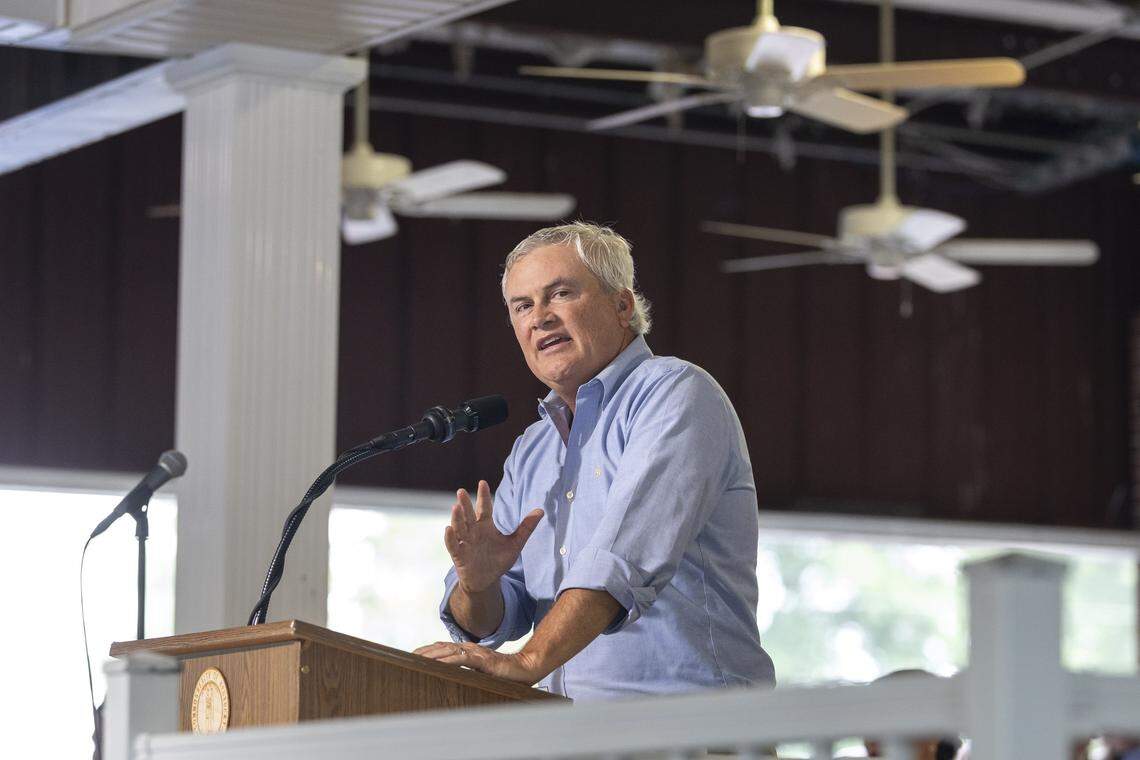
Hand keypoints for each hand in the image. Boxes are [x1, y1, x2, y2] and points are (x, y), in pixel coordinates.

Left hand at [413, 641, 545, 684]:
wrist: (525, 669)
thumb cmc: (505, 675)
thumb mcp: (482, 674)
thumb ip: (469, 673)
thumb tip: (454, 680)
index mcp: (470, 651)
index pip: (444, 648)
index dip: (429, 650)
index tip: (413, 655)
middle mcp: (471, 649)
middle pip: (442, 647)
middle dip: (425, 651)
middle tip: (409, 656)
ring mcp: (477, 653)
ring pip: (449, 651)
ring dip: (432, 654)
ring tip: (418, 658)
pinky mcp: (483, 660)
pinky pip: (463, 659)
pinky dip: (449, 660)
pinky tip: (440, 663)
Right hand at [446, 480, 543, 593]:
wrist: (486, 581)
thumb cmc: (498, 560)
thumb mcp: (515, 544)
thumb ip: (526, 527)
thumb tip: (541, 510)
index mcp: (486, 526)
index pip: (485, 508)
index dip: (484, 496)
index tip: (482, 482)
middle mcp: (474, 531)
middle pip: (469, 515)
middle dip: (465, 504)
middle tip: (461, 491)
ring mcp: (465, 542)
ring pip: (459, 528)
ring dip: (457, 518)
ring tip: (455, 507)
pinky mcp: (459, 555)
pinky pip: (453, 545)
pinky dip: (450, 538)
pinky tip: (448, 529)